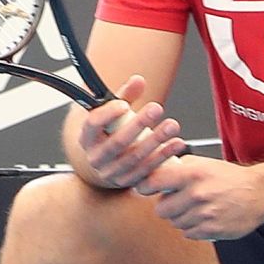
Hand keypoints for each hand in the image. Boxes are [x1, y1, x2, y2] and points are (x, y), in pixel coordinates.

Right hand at [77, 76, 187, 190]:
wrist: (104, 167)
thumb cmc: (109, 134)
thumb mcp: (111, 115)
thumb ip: (124, 96)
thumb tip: (138, 80)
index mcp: (87, 137)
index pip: (93, 124)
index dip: (107, 114)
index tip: (124, 104)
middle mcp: (96, 157)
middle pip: (118, 141)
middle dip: (139, 124)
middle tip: (157, 108)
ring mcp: (111, 172)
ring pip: (135, 157)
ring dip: (156, 141)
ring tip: (172, 125)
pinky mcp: (128, 182)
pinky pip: (147, 170)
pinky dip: (163, 157)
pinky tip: (176, 144)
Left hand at [138, 155, 263, 241]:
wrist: (259, 193)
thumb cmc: (230, 178)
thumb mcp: (204, 164)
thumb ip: (178, 168)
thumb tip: (153, 171)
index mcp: (193, 175)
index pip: (154, 183)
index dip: (145, 187)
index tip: (145, 189)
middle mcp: (197, 195)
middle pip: (161, 210)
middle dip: (166, 206)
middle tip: (176, 201)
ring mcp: (204, 214)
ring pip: (175, 223)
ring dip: (180, 217)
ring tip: (195, 208)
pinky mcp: (212, 230)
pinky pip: (188, 233)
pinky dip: (192, 228)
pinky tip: (203, 218)